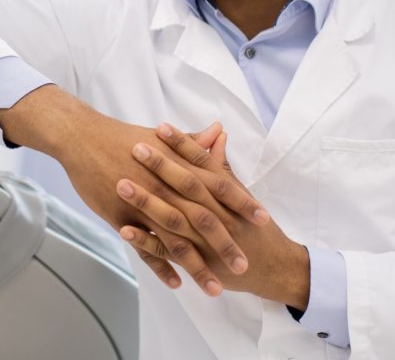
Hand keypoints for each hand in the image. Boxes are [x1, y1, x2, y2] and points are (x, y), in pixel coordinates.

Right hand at [0, 86, 267, 295]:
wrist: (83, 138)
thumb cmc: (123, 137)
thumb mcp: (161, 137)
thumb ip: (193, 142)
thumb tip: (219, 132)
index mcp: (178, 165)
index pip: (218, 185)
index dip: (241, 202)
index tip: (263, 220)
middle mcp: (165, 186)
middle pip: (201, 219)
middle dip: (225, 244)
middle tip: (245, 266)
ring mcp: (143, 204)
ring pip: (175, 240)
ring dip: (196, 266)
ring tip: (215, 289)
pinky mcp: (121, 217)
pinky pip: (144, 247)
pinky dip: (160, 266)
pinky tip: (176, 283)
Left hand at [117, 123, 310, 308]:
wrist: (272, 267)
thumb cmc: (255, 227)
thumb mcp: (241, 193)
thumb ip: (224, 165)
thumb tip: (217, 133)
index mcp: (225, 193)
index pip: (202, 163)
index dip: (183, 145)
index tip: (161, 127)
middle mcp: (215, 213)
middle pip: (186, 186)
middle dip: (161, 166)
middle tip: (136, 147)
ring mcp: (204, 239)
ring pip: (173, 218)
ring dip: (147, 202)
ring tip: (122, 184)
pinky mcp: (195, 262)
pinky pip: (166, 252)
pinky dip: (145, 241)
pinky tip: (123, 229)